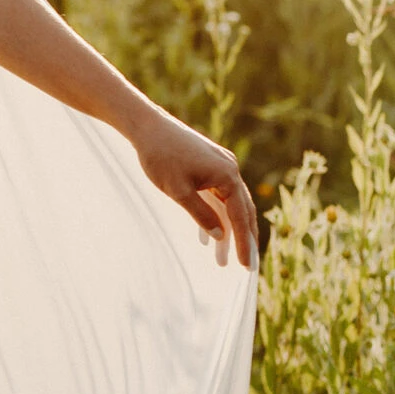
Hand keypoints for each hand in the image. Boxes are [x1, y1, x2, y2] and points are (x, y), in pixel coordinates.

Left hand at [132, 110, 258, 268]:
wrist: (147, 127)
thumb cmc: (161, 158)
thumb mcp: (179, 192)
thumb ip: (202, 215)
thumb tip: (221, 236)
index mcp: (227, 175)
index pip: (241, 216)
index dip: (245, 243)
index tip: (247, 266)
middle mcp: (229, 169)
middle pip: (242, 210)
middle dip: (242, 239)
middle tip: (245, 265)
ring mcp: (220, 165)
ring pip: (228, 204)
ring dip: (226, 230)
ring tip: (220, 259)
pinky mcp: (209, 165)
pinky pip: (217, 195)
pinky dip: (214, 215)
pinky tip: (206, 238)